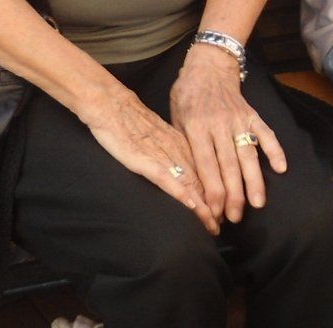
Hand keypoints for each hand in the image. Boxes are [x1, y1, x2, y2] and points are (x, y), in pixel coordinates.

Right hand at [81, 85, 218, 234]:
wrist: (112, 106)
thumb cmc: (130, 121)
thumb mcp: (158, 135)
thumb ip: (170, 150)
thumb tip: (180, 168)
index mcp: (181, 144)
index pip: (204, 173)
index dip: (213, 194)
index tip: (219, 211)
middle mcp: (178, 150)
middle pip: (201, 182)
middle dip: (212, 207)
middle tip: (219, 226)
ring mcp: (163, 155)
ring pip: (189, 184)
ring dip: (203, 207)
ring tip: (212, 226)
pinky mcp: (146, 160)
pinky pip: (167, 178)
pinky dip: (181, 193)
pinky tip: (192, 206)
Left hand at [169, 45, 287, 225]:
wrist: (207, 66)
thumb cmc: (186, 96)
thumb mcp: (175, 118)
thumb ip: (184, 146)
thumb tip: (188, 180)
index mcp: (196, 128)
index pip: (206, 166)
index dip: (212, 191)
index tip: (215, 213)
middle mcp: (218, 125)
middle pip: (228, 165)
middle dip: (233, 195)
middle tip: (235, 218)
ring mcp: (237, 119)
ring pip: (247, 154)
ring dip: (253, 181)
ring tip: (258, 203)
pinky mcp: (251, 114)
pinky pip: (265, 133)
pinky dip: (274, 149)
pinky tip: (281, 168)